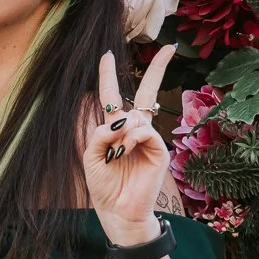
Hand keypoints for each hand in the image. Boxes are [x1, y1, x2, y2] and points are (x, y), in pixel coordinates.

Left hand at [83, 45, 173, 243]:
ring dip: (121, 129)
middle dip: (157, 69)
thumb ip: (98, 134)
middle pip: (146, 92)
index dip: (109, 76)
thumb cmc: (103, 185)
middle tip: (168, 48)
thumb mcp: (90, 156)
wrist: (117, 211)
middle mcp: (135, 130)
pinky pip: (145, 131)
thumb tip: (119, 120)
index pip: (113, 96)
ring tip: (115, 152)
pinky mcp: (159, 150)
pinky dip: (132, 137)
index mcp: (115, 129)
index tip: (108, 56)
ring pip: (138, 114)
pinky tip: (124, 149)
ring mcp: (149, 138)